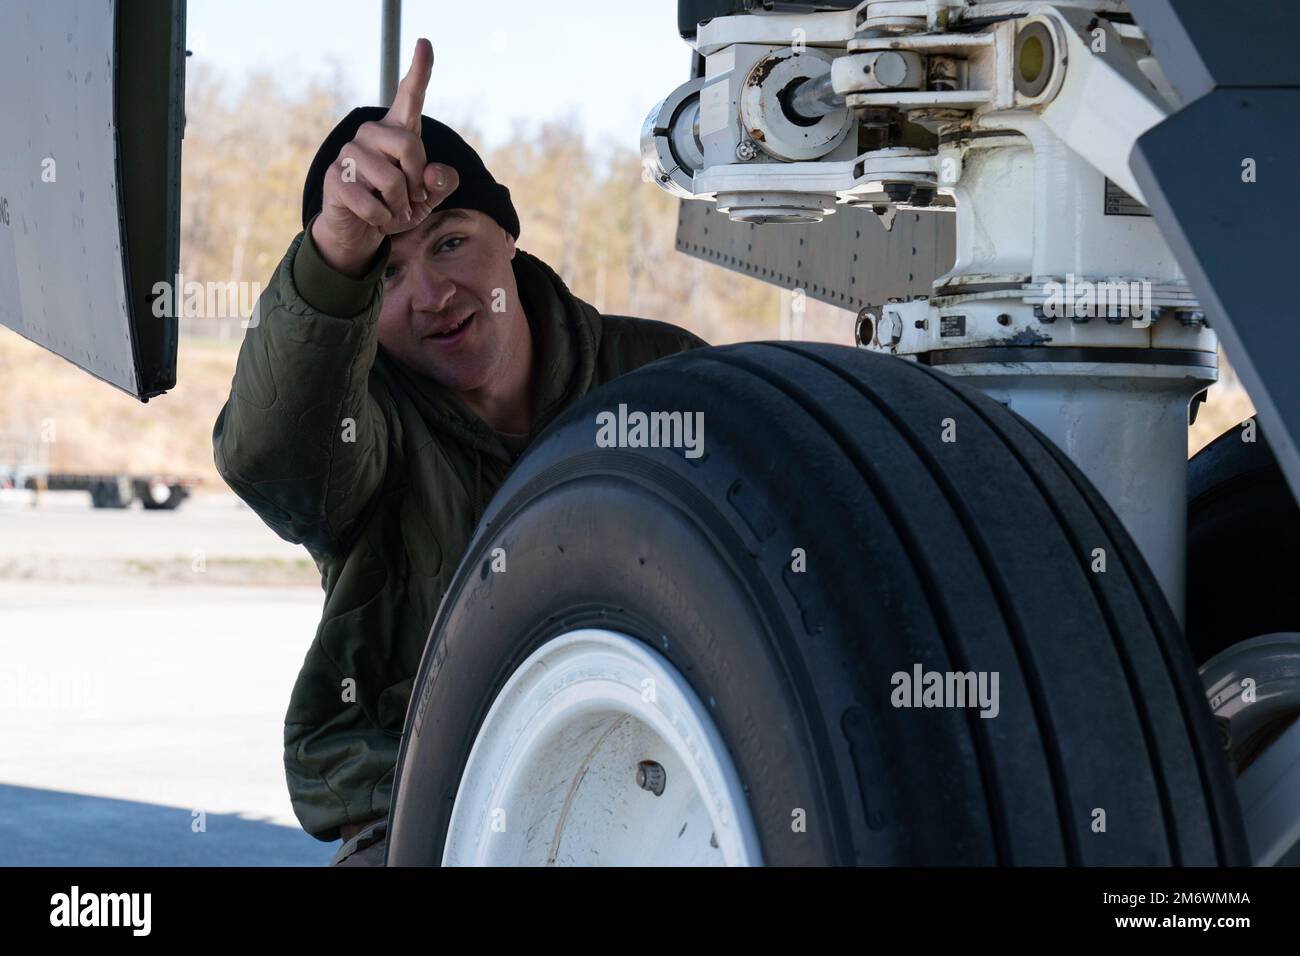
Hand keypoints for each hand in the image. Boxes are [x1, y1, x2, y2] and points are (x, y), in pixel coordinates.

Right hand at [311, 38, 460, 276]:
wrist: (360, 230)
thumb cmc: (396, 205)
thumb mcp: (427, 197)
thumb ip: (440, 183)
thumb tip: (434, 173)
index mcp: (397, 131)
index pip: (410, 96)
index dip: (420, 71)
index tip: (425, 44)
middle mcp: (371, 133)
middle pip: (410, 145)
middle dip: (418, 181)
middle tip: (412, 199)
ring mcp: (349, 152)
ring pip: (391, 179)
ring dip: (399, 206)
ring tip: (392, 210)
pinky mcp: (334, 176)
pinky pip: (371, 202)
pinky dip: (382, 219)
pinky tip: (375, 217)